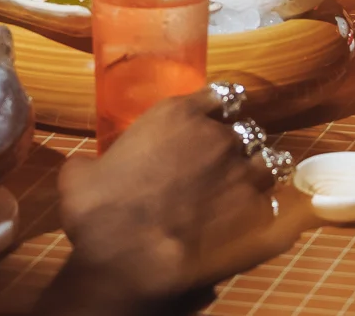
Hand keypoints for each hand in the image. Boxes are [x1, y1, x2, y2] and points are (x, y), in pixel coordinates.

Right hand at [38, 92, 300, 312]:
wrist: (126, 258)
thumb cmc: (97, 209)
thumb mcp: (81, 173)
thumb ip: (99, 160)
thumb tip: (91, 169)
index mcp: (178, 114)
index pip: (221, 95)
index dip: (220, 108)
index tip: (217, 119)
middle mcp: (220, 137)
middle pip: (247, 130)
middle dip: (238, 145)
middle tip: (222, 165)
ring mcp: (246, 177)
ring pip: (269, 163)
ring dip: (257, 175)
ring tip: (242, 192)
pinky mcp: (261, 218)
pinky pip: (273, 208)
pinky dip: (264, 214)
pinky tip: (248, 225)